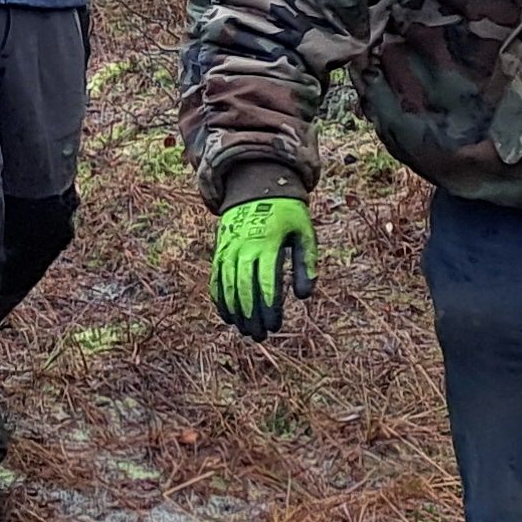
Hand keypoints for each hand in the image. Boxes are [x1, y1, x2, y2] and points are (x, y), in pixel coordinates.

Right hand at [211, 193, 312, 337]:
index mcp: (267, 242)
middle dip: (251, 315)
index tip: (275, 325)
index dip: (270, 306)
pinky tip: (227, 316)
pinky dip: (219, 298)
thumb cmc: (286, 213)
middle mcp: (244, 246)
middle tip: (260, 336)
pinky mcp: (220, 249)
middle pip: (244, 288)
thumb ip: (306, 263)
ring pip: (227, 285)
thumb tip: (304, 296)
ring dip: (235, 311)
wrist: (255, 186)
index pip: (266, 281)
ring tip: (245, 331)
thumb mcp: (304, 232)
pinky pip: (216, 277)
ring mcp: (228, 247)